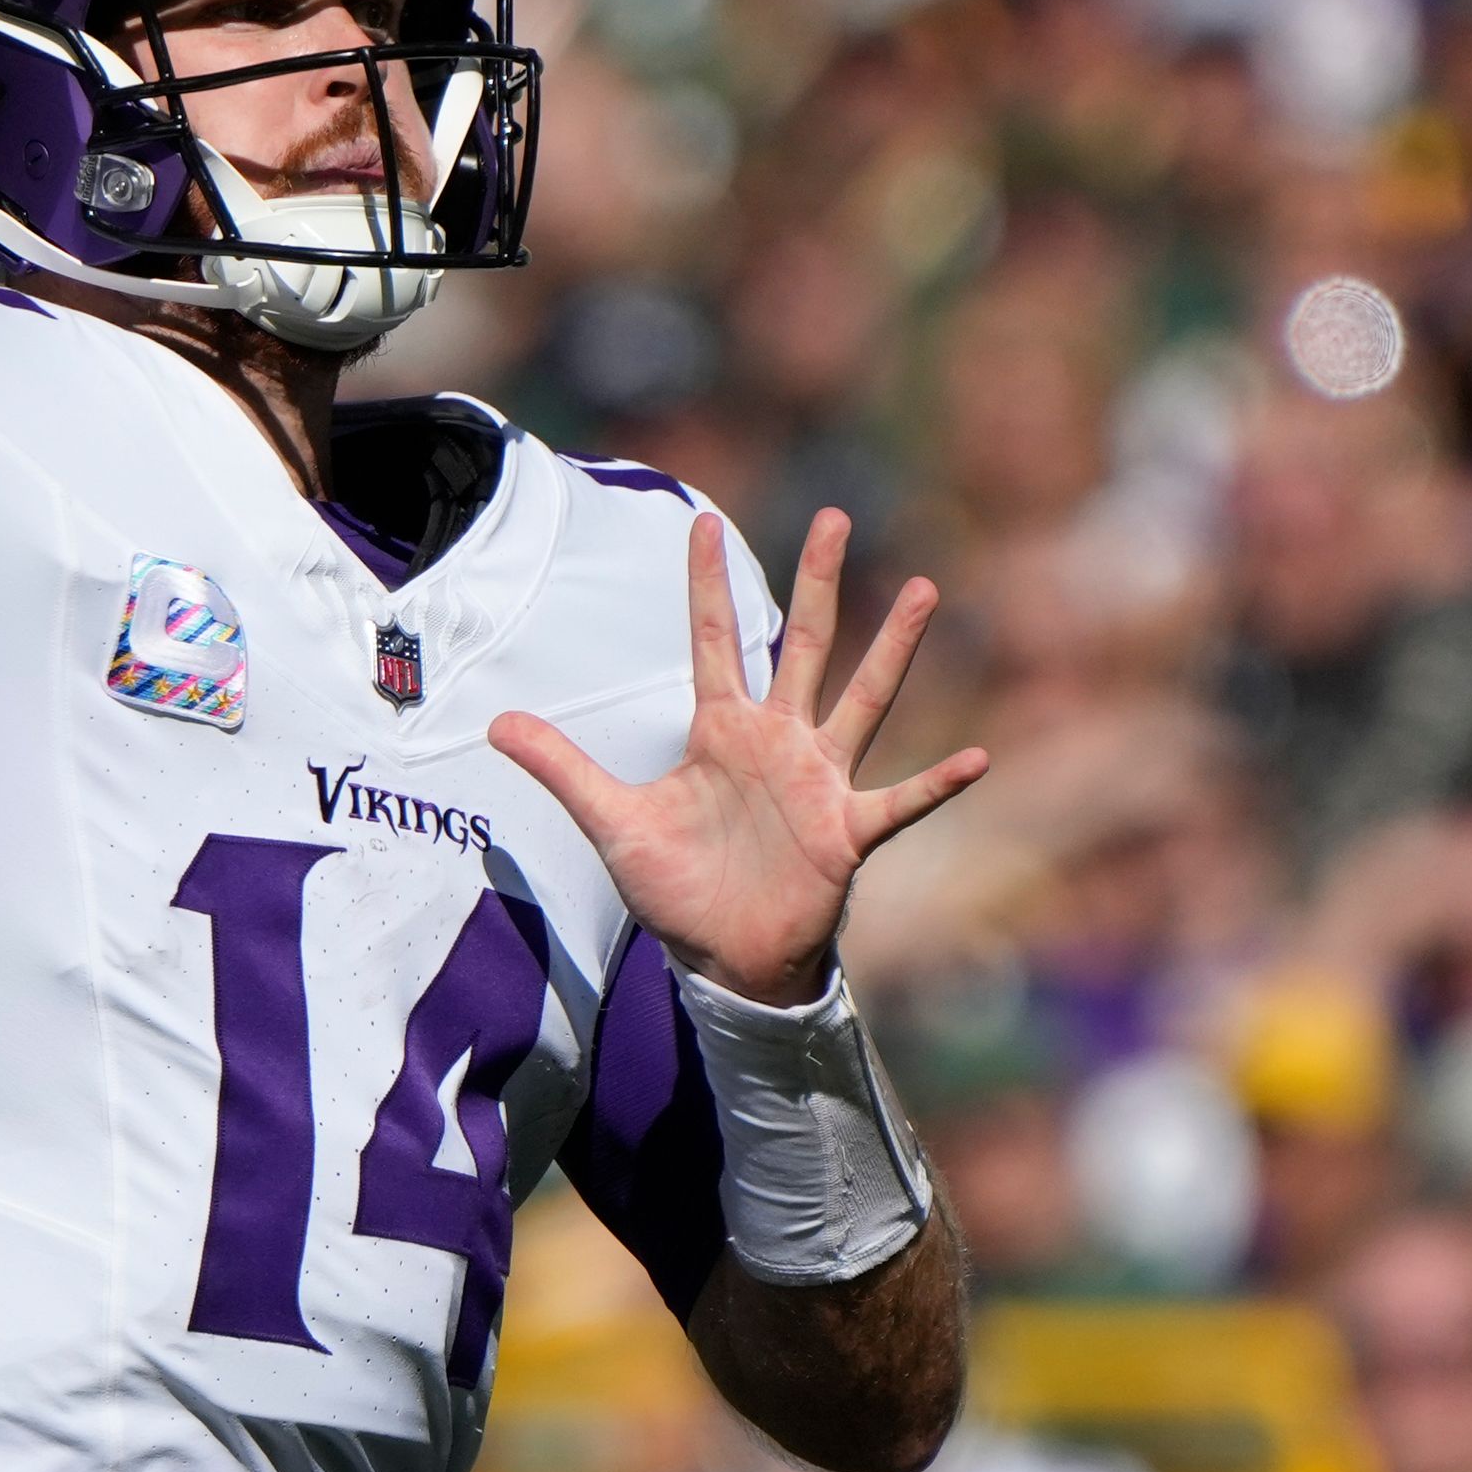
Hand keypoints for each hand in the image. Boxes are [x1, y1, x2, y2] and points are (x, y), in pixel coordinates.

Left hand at [493, 509, 988, 1006]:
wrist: (723, 957)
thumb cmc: (677, 886)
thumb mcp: (611, 822)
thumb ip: (562, 768)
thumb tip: (494, 724)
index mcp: (722, 730)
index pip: (714, 641)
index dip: (706, 584)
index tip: (701, 521)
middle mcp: (778, 741)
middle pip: (802, 644)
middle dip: (817, 581)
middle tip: (835, 515)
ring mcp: (820, 782)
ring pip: (861, 700)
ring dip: (893, 648)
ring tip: (924, 589)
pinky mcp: (846, 831)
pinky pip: (899, 801)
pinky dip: (936, 783)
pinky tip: (977, 758)